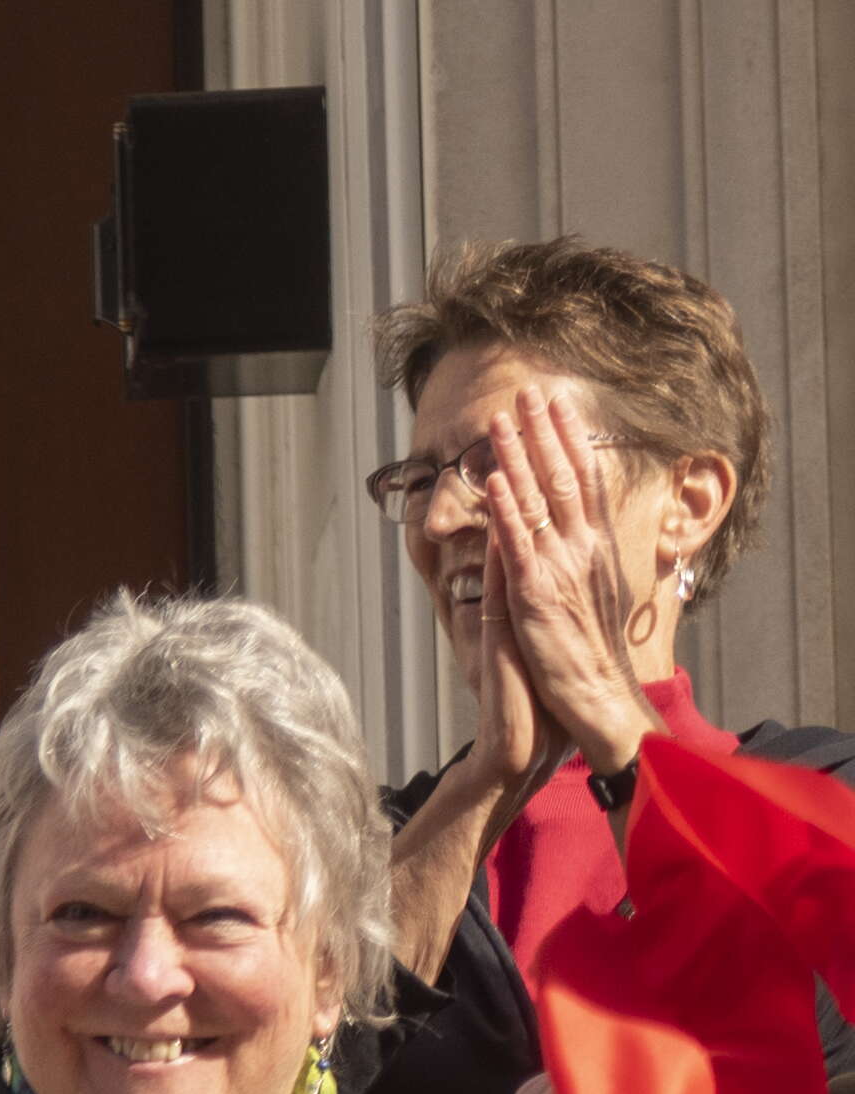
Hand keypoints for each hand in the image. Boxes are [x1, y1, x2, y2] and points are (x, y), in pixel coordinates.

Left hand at [477, 384, 661, 781]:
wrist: (598, 701)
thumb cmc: (589, 657)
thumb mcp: (589, 598)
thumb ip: (577, 564)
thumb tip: (569, 540)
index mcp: (598, 551)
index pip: (586, 482)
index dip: (572, 440)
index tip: (558, 405)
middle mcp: (584, 552)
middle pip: (565, 478)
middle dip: (545, 432)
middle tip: (530, 391)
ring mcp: (561, 571)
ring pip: (540, 501)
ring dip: (519, 456)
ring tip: (500, 419)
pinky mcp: (536, 595)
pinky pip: (519, 544)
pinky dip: (508, 509)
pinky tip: (494, 479)